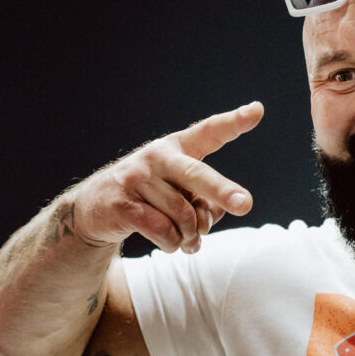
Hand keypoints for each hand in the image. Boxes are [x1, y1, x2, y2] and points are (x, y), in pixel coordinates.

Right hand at [69, 101, 263, 252]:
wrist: (96, 209)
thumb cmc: (151, 198)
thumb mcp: (180, 195)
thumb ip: (203, 203)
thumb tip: (209, 220)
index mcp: (178, 147)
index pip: (209, 131)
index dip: (234, 122)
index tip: (258, 110)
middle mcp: (158, 156)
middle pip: (196, 175)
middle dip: (221, 191)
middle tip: (245, 205)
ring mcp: (137, 178)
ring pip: (183, 215)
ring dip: (191, 235)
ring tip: (190, 240)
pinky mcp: (122, 204)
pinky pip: (163, 231)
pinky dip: (173, 244)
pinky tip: (173, 245)